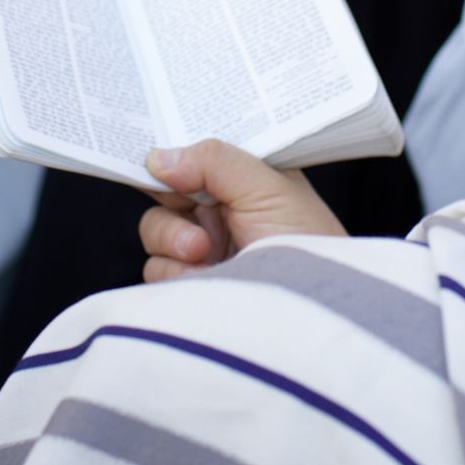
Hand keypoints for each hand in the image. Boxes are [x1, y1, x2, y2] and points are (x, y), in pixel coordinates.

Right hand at [138, 140, 346, 281]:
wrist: (313, 310)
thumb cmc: (308, 243)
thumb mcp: (267, 188)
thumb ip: (214, 161)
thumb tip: (159, 157)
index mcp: (241, 178)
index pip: (195, 155)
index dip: (172, 154)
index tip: (152, 157)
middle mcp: (219, 209)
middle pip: (165, 190)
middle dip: (170, 200)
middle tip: (190, 210)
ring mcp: (204, 247)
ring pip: (155, 229)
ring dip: (172, 239)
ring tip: (204, 253)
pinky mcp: (193, 282)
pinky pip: (157, 268)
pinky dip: (174, 271)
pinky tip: (204, 277)